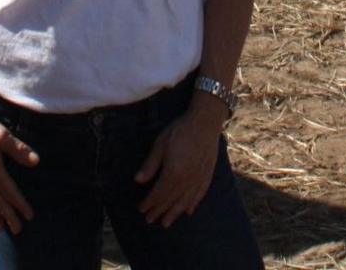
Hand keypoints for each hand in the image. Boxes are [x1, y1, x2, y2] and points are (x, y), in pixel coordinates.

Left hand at [134, 107, 224, 226]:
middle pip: (170, 200)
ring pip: (184, 201)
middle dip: (159, 211)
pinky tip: (188, 211)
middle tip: (150, 220)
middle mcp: (186, 180)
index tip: (141, 209)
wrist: (205, 122)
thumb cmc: (180, 131)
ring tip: (167, 223)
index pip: (159, 193)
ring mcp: (198, 179)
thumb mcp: (160, 144)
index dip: (149, 203)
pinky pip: (199, 195)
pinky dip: (192, 204)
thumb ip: (150, 165)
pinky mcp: (207, 175)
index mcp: (173, 172)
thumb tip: (138, 181)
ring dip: (174, 213)